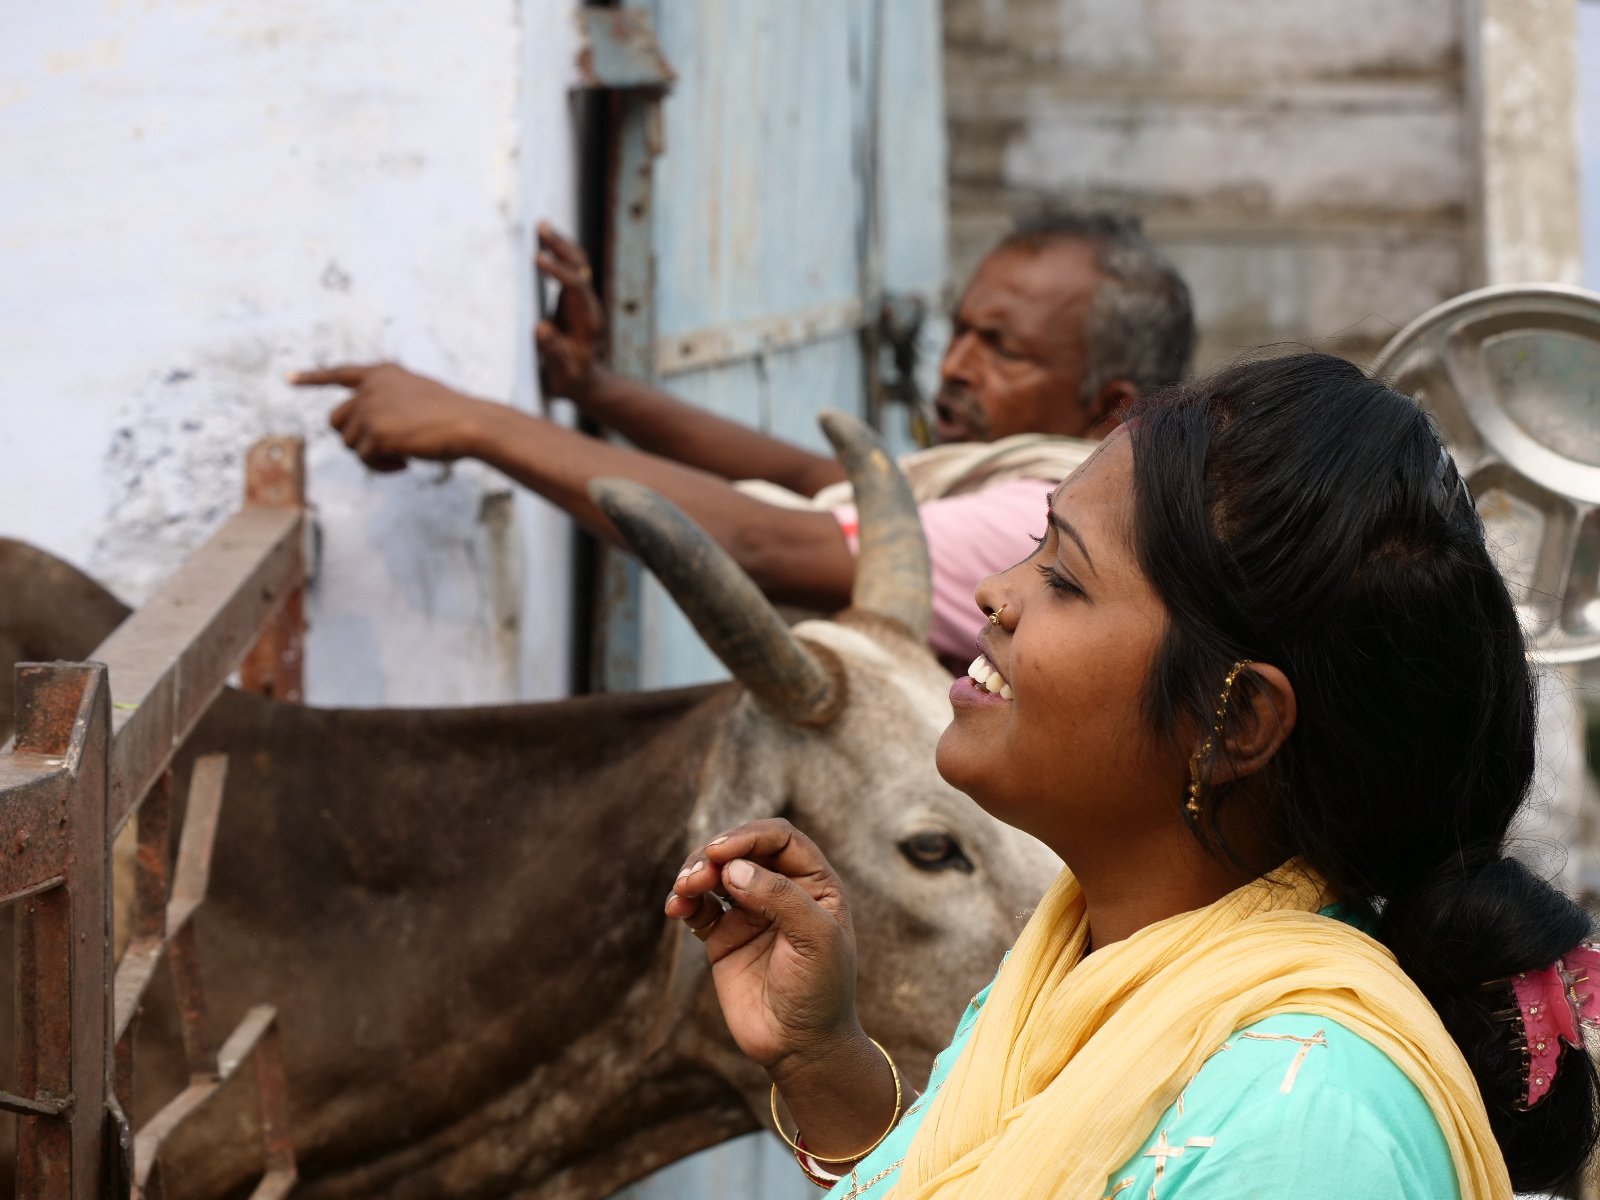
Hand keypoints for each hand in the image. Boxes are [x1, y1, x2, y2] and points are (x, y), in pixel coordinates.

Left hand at [292, 363, 495, 471]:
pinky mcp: (375, 434)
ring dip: (372, 455)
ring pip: (349, 444)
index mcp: (382, 373)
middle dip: (354, 438)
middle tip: (383, 449)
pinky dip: (383, 467)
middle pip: (337, 420)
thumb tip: (363, 432)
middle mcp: (370, 387)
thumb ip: (388, 403)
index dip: (313, 378)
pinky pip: (365, 460)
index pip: (340, 373)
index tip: (289, 379)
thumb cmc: (452, 415)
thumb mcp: (416, 396)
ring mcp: (370, 409)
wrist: (470, 424)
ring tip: (402, 454)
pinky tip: (406, 462)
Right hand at [534, 222, 606, 403]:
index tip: (536, 260)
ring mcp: (581, 300)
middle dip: (561, 247)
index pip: (576, 286)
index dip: (558, 271)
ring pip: (576, 264)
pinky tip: (542, 240)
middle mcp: (587, 304)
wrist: (582, 382)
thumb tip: (542, 328)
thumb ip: (554, 353)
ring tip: (541, 225)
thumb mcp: (561, 374)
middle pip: (580, 267)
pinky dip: (556, 253)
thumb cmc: (568, 380)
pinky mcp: (572, 299)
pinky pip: (568, 269)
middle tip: (541, 228)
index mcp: (587, 320)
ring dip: (560, 244)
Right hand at [665, 819, 860, 1072]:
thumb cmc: (822, 991)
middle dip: (715, 855)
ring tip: (683, 891)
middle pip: (742, 850)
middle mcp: (782, 890)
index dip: (749, 836)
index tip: (720, 851)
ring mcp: (751, 912)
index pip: (780, 838)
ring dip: (695, 873)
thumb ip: (779, 897)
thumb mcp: (815, 939)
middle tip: (696, 877)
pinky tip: (676, 909)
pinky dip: (684, 901)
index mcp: (815, 882)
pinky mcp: (724, 937)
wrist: (801, 1047)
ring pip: (717, 873)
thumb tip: (733, 869)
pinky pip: (699, 907)